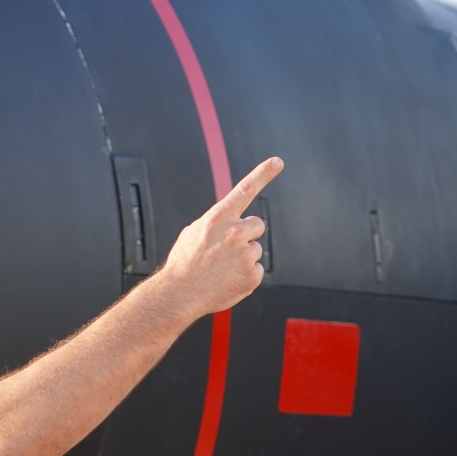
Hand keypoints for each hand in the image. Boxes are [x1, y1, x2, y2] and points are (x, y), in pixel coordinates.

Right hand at [155, 155, 283, 316]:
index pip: (245, 189)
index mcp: (219, 218)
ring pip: (256, 250)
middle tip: (228, 249)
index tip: (277, 161)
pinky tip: (228, 280)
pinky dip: (246, 275)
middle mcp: (235, 232)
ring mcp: (246, 254)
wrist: (179, 294)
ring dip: (244, 257)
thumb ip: (216, 223)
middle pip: (257, 225)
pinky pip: (257, 270)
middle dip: (247, 234)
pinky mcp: (253, 275)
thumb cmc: (184, 263)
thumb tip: (230, 222)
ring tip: (222, 268)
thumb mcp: (193, 233)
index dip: (263, 173)